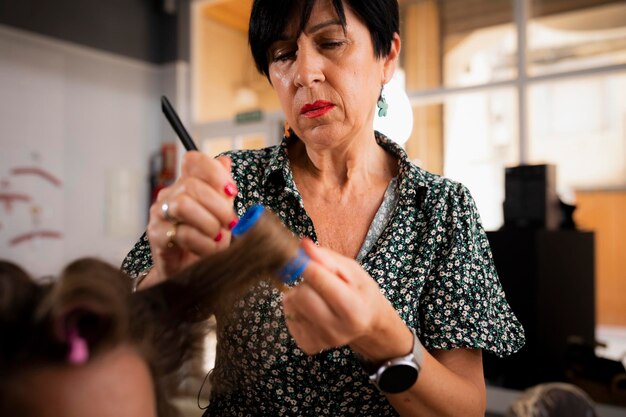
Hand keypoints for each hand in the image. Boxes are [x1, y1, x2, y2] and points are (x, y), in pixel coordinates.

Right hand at [146, 152, 238, 281]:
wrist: (191, 270)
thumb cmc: (206, 239)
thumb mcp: (221, 212)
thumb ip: (223, 189)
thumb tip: (225, 162)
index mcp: (187, 184)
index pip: (193, 160)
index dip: (214, 172)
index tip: (231, 191)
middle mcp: (170, 194)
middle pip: (191, 185)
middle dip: (218, 205)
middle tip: (230, 222)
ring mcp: (160, 214)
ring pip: (182, 205)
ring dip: (208, 223)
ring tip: (218, 236)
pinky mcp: (157, 235)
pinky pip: (181, 233)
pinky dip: (202, 243)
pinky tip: (209, 248)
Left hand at [282, 239, 411, 359]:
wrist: (367, 322)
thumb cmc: (360, 291)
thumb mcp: (352, 270)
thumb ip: (327, 258)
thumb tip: (303, 246)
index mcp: (354, 310)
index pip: (320, 281)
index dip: (305, 264)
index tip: (298, 254)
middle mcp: (338, 330)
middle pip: (301, 296)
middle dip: (305, 282)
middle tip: (316, 280)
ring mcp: (322, 340)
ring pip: (292, 304)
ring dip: (299, 293)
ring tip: (317, 295)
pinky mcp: (308, 345)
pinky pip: (289, 316)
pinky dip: (296, 307)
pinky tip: (312, 308)